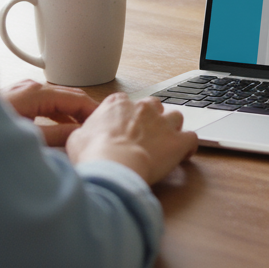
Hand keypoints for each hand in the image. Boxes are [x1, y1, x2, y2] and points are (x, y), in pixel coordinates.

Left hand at [0, 79, 98, 146]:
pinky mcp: (17, 98)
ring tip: (85, 127)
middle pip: (69, 95)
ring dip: (73, 111)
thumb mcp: (29, 137)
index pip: (76, 98)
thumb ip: (58, 135)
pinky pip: (45, 102)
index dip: (93, 111)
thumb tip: (81, 132)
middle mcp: (32, 87)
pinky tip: (64, 124)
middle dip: (86, 110)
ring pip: (57, 98)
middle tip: (100, 126)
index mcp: (37, 93)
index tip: (106, 123)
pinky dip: (59, 112)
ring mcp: (23, 90)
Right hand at [66, 94, 197, 184]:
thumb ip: (85, 133)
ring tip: (166, 142)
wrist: (114, 166)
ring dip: (172, 128)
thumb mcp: (77, 139)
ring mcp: (162, 123)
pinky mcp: (177, 141)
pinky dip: (189, 145)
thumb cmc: (93, 154)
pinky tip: (185, 154)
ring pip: (175, 117)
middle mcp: (143, 108)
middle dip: (151, 118)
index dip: (126, 116)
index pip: (125, 102)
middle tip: (145, 136)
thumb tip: (83, 138)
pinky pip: (191, 138)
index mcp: (118, 104)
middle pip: (153, 106)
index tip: (124, 128)